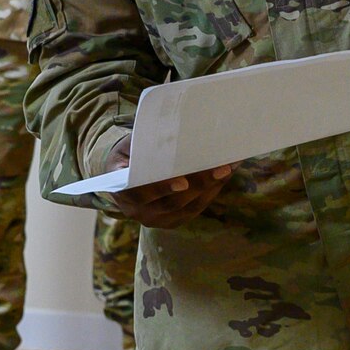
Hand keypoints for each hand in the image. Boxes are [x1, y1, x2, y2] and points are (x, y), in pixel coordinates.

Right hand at [102, 141, 231, 227]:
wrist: (123, 176)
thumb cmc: (129, 154)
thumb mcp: (130, 145)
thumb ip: (147, 143)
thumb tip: (177, 128)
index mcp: (120, 189)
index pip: (139, 193)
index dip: (161, 189)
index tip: (183, 182)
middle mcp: (136, 211)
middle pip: (171, 203)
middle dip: (199, 184)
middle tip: (221, 168)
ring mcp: (155, 219)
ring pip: (187, 207)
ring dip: (211, 188)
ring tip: (228, 168)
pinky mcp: (172, 221)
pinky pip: (194, 209)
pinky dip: (211, 192)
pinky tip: (223, 175)